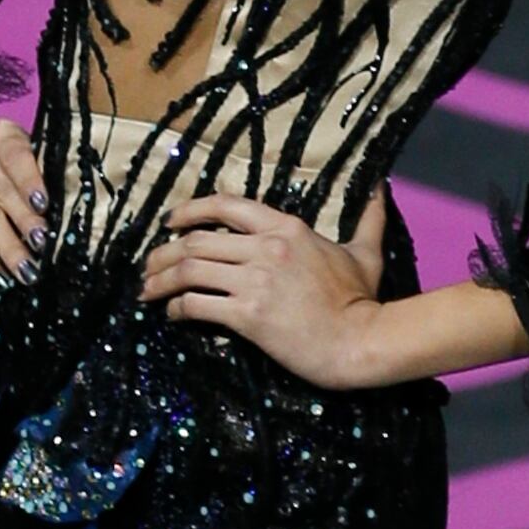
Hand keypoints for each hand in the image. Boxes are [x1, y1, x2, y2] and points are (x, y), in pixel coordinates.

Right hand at [0, 88, 49, 285]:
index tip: (44, 206)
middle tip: (43, 248)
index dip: (30, 179)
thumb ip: (33, 186)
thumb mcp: (13, 170)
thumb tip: (57, 228)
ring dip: (8, 247)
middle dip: (26, 222)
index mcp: (1, 135)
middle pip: (3, 188)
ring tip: (26, 271)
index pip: (15, 152)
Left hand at [140, 189, 382, 385]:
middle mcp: (266, 248)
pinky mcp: (247, 316)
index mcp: (286, 228)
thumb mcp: (365, 252)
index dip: (190, 210)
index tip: (171, 221)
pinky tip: (173, 315)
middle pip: (196, 241)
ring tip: (148, 291)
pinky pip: (197, 305)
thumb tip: (381, 186)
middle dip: (163, 252)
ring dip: (160, 280)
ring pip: (189, 271)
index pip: (225, 206)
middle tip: (149, 266)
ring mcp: (255, 282)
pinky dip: (177, 308)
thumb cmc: (362, 299)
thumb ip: (368, 218)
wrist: (361, 341)